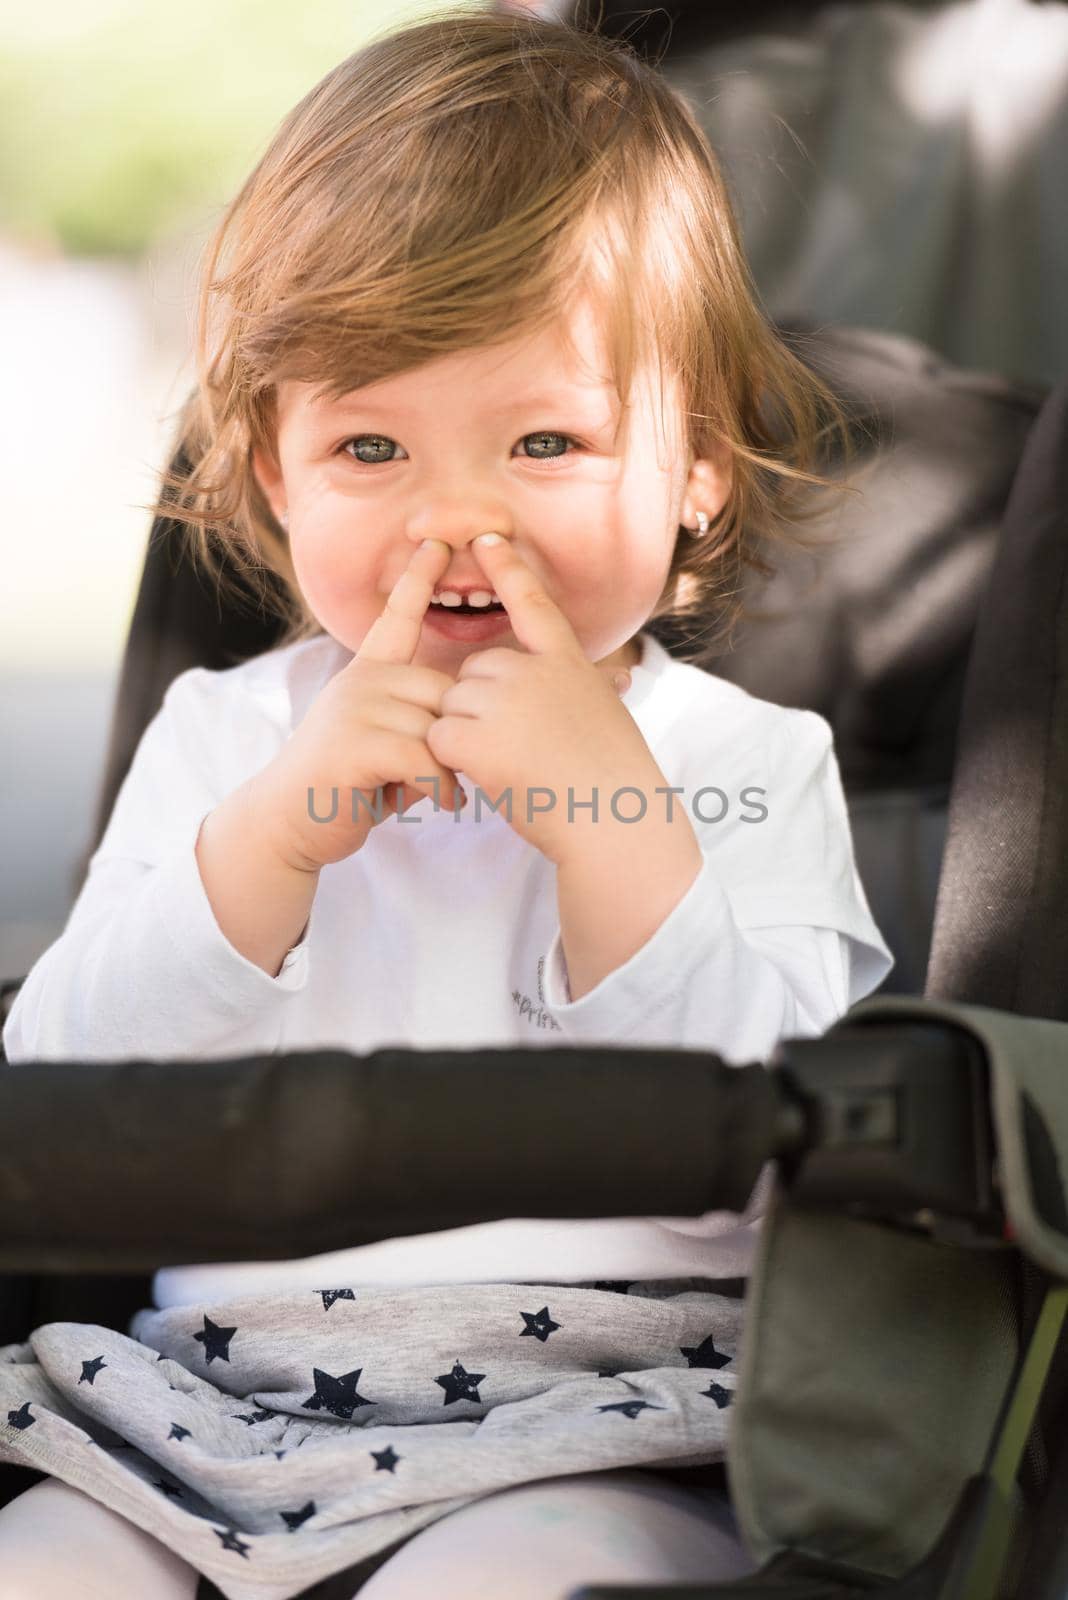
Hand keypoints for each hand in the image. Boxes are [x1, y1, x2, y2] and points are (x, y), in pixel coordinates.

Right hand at [250, 539, 464, 871]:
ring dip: (449, 770)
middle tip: (444, 776)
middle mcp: (361, 680)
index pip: (396, 618)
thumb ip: (416, 722)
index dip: (418, 579)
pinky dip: (440, 786)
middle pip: (447, 692)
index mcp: (367, 673)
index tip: (438, 542)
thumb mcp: (382, 742)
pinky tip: (438, 801)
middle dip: (456, 739)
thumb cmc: (346, 786)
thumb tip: (459, 729)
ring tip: (437, 794)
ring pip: (439, 728)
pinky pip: (426, 756)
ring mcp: (357, 707)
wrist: (288, 823)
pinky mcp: (358, 743)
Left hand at [425, 534, 662, 866]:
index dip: (508, 570)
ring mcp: (503, 700)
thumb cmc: (617, 784)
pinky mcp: (475, 736)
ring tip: (512, 769)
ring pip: (452, 706)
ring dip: (466, 739)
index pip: (534, 606)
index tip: (486, 538)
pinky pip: (438, 738)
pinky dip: (452, 763)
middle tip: (522, 752)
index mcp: (569, 664)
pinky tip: (487, 779)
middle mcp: (534, 671)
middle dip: (479, 710)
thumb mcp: (610, 718)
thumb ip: (593, 689)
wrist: (612, 823)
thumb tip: (623, 675)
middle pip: (474, 674)